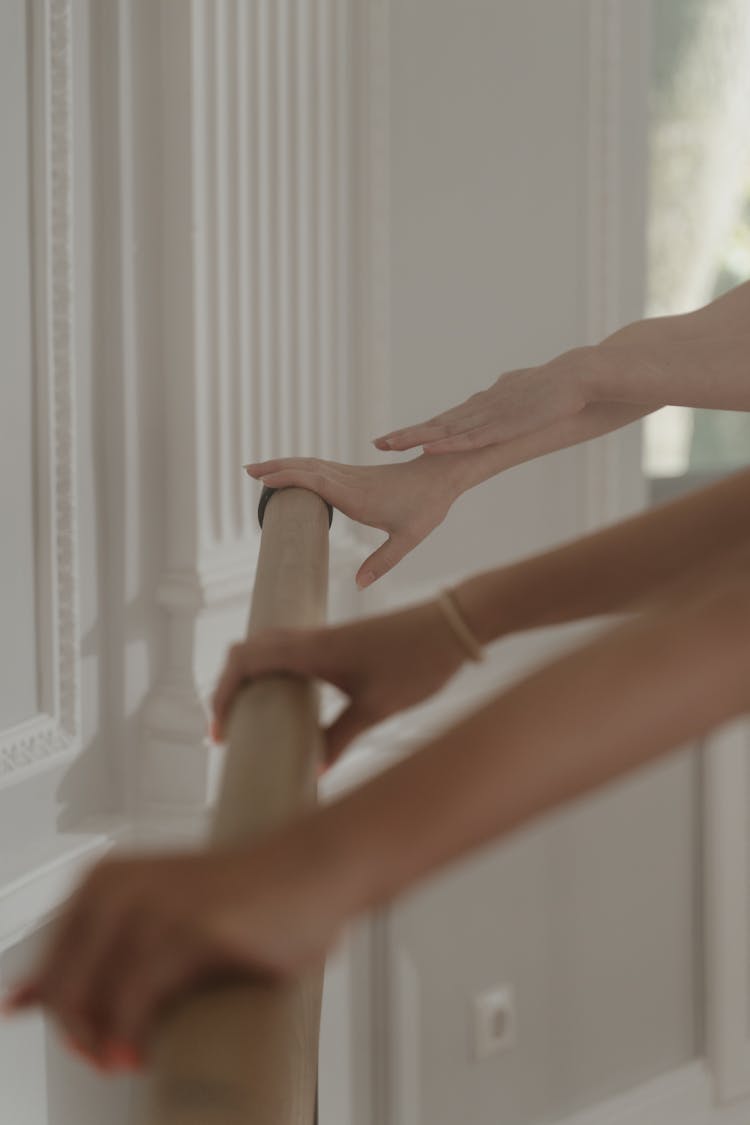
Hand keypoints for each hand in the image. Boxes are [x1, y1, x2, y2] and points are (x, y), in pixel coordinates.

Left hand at [0, 834, 341, 1068]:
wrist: (311, 868)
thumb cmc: (243, 894)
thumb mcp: (156, 908)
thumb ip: (96, 946)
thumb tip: (27, 997)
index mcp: (107, 877)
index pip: (50, 959)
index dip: (57, 1005)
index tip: (73, 1033)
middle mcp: (124, 885)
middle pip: (66, 982)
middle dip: (75, 1028)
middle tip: (97, 1053)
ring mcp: (159, 905)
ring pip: (97, 994)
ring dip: (101, 1039)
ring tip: (119, 1059)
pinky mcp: (194, 928)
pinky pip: (138, 995)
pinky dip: (131, 1032)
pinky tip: (139, 1050)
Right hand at [212, 599, 465, 763]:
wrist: (456, 623)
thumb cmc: (420, 662)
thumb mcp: (379, 709)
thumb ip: (341, 738)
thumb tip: (314, 769)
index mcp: (314, 649)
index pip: (244, 660)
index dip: (222, 694)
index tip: (222, 733)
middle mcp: (313, 637)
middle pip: (247, 651)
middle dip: (229, 688)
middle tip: (230, 728)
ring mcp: (326, 636)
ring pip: (268, 648)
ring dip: (251, 679)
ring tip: (251, 718)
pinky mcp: (341, 640)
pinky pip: (291, 651)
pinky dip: (275, 672)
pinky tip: (289, 701)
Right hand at [244, 454, 464, 586]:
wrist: (442, 477)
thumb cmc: (427, 508)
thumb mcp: (408, 540)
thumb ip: (382, 562)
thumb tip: (358, 584)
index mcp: (359, 496)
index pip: (316, 481)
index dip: (288, 477)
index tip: (264, 479)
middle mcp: (352, 481)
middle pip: (307, 468)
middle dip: (276, 467)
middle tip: (247, 470)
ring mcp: (353, 476)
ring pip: (312, 465)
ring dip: (285, 464)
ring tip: (260, 470)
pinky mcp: (357, 475)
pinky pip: (322, 468)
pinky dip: (300, 468)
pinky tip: (290, 473)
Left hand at [373, 347, 593, 454]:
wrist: (574, 376)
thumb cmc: (552, 384)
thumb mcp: (520, 392)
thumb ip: (505, 395)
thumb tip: (497, 389)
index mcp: (482, 405)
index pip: (442, 420)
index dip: (417, 429)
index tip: (393, 437)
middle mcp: (479, 409)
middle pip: (435, 423)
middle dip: (405, 434)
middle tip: (378, 442)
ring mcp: (489, 417)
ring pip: (445, 430)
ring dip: (416, 438)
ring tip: (390, 445)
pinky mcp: (503, 426)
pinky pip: (470, 438)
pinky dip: (448, 443)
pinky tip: (429, 447)